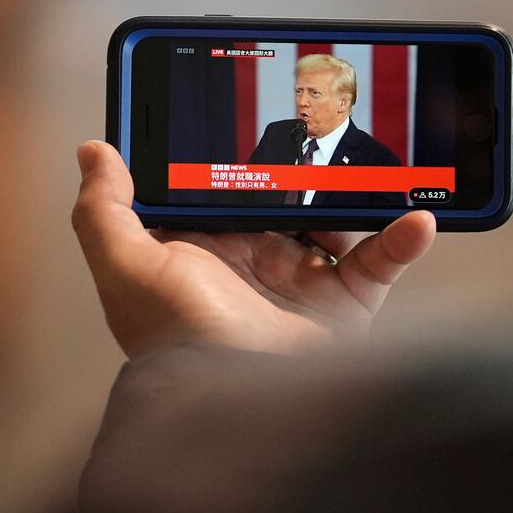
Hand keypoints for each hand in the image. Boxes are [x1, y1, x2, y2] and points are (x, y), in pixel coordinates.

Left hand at [70, 141, 436, 356]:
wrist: (232, 399)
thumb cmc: (174, 336)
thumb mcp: (125, 264)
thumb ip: (105, 207)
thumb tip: (95, 150)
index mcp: (204, 249)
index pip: (224, 188)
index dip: (238, 153)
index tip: (256, 113)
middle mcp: (254, 265)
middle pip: (287, 199)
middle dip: (307, 168)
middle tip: (327, 128)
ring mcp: (301, 286)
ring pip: (336, 222)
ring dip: (354, 196)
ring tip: (367, 171)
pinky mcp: (344, 309)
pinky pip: (380, 262)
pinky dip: (403, 238)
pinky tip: (418, 218)